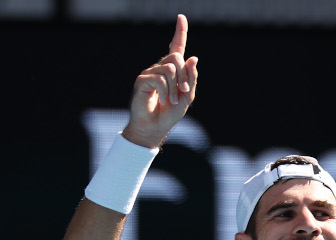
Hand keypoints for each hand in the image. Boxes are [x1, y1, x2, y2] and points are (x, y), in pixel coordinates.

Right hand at [122, 14, 198, 148]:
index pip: (176, 47)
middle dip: (184, 76)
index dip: (180, 32)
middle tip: (183, 93)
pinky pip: (160, 79)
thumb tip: (193, 58)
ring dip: (175, 87)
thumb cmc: (170, 113)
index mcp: (173, 70)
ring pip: (170, 68)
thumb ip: (191, 78)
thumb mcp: (187, 96)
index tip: (181, 17)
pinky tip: (162, 100)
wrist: (156, 127)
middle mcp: (161, 68)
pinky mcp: (142, 80)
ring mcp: (150, 72)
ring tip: (171, 100)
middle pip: (176, 57)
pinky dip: (166, 92)